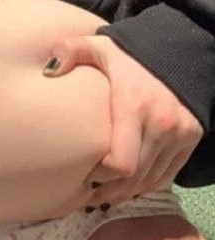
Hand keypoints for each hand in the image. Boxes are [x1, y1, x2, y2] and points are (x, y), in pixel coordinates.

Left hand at [43, 35, 202, 207]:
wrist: (175, 50)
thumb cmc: (128, 54)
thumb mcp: (97, 46)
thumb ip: (71, 51)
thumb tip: (48, 69)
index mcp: (136, 105)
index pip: (121, 164)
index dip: (101, 176)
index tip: (83, 173)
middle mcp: (162, 123)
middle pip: (135, 179)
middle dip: (109, 190)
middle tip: (88, 193)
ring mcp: (180, 133)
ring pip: (151, 181)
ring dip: (126, 191)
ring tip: (103, 193)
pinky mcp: (191, 138)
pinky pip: (168, 175)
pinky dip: (147, 184)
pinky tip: (127, 184)